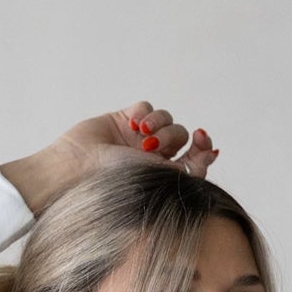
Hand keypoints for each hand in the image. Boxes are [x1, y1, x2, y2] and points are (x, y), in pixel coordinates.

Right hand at [0, 102, 218, 213]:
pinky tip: (133, 126)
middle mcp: (153, 158)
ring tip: (142, 135)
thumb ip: (192, 169)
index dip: (204, 147)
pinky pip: (146, 107)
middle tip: (153, 147)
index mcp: (165, 177)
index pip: (196, 158)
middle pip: (182, 134)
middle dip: (173, 137)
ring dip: (159, 124)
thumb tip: (214, 152)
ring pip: (166, 118)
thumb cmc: (117, 184)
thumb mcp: (162, 181)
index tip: (202, 140)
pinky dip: (145, 113)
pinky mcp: (122, 121)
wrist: (77, 172)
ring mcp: (137, 139)